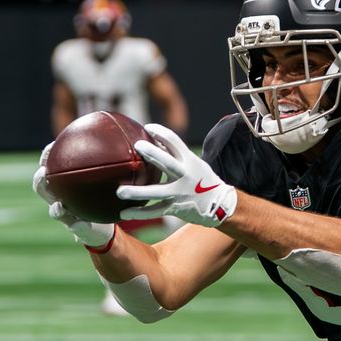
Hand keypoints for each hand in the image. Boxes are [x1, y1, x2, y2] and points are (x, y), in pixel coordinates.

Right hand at [32, 142, 114, 247]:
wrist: (105, 226)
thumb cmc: (106, 199)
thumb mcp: (109, 181)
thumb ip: (112, 165)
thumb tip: (129, 136)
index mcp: (64, 185)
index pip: (49, 167)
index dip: (47, 157)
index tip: (51, 145)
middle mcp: (60, 198)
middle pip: (42, 188)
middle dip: (40, 180)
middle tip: (45, 172)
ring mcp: (66, 215)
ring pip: (54, 211)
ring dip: (55, 208)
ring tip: (59, 205)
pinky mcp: (77, 230)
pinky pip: (75, 228)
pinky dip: (77, 225)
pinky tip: (80, 223)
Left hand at [117, 124, 236, 226]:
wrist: (220, 204)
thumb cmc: (202, 180)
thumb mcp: (194, 164)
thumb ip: (176, 155)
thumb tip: (153, 140)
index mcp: (189, 161)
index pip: (175, 142)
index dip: (161, 132)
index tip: (147, 128)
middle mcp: (185, 175)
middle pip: (167, 163)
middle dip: (153, 153)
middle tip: (137, 146)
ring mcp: (179, 193)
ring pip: (157, 192)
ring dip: (138, 192)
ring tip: (120, 191)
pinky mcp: (175, 207)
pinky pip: (154, 211)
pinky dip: (139, 213)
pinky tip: (124, 213)